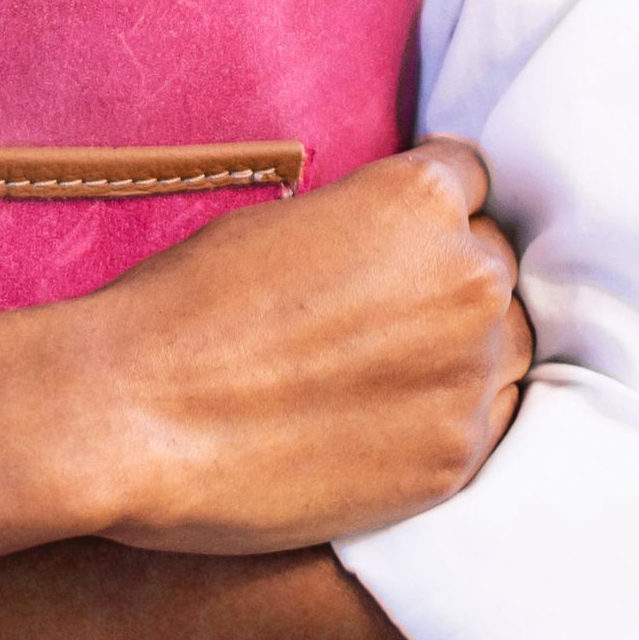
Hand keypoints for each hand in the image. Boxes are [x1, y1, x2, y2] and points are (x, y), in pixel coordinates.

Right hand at [46, 144, 531, 554]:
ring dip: (462, 353)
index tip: (400, 240)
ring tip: (384, 376)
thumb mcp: (279, 223)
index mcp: (420, 200)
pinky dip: (449, 418)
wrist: (130, 416)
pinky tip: (384, 425)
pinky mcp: (457, 457)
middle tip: (382, 316)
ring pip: (508, 347)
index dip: (430, 210)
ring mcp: (470, 375)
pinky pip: (490, 421)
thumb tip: (395, 248)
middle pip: (495, 266)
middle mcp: (467, 280)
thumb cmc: (179, 310)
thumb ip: (364, 227)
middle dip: (448, 283)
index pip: (473, 182)